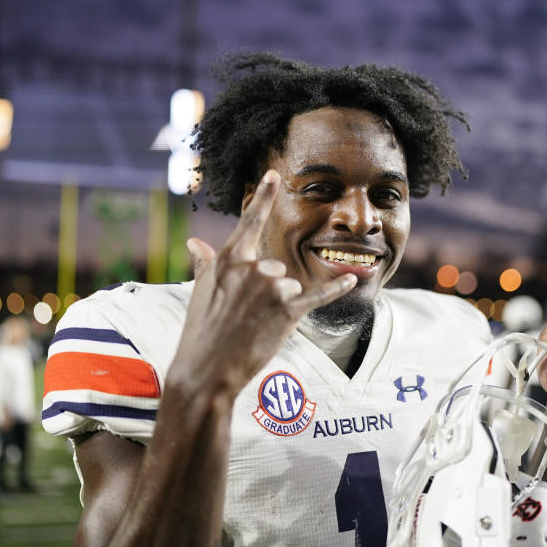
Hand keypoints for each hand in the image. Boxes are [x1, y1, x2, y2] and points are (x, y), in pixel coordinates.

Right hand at [168, 169, 356, 399]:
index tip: (274, 175)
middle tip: (244, 316)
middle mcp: (253, 268)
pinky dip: (335, 288)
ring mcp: (273, 289)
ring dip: (278, 305)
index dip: (263, 198)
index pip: (250, 222)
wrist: (207, 370)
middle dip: (266, 291)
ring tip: (256, 325)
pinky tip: (351, 279)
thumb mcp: (200, 292)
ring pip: (289, 286)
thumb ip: (206, 263)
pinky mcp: (289, 311)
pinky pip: (318, 296)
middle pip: (275, 268)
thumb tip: (196, 242)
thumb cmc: (201, 331)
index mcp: (229, 260)